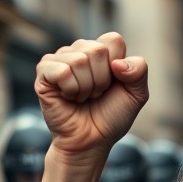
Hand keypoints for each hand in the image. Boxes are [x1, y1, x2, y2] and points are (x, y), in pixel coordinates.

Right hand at [35, 32, 148, 164]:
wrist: (92, 141)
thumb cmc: (111, 117)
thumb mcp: (136, 95)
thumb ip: (139, 71)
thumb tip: (117, 63)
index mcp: (101, 51)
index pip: (113, 40)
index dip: (118, 67)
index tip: (112, 85)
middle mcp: (79, 50)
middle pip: (97, 50)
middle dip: (102, 80)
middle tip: (96, 94)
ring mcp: (60, 59)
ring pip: (79, 60)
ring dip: (86, 87)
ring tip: (83, 97)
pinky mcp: (44, 72)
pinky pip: (62, 71)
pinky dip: (71, 90)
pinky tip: (69, 98)